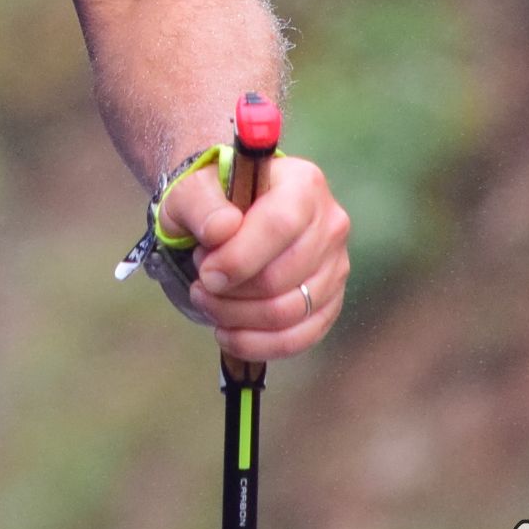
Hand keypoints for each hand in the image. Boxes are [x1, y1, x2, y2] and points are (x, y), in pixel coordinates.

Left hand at [158, 152, 349, 363]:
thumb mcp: (192, 191)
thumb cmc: (213, 202)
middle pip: (282, 277)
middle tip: (201, 283)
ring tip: (208, 302)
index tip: (205, 273)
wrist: (228, 217)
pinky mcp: (330, 302)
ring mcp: (335, 266)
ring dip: (237, 318)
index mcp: (303, 185)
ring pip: (290, 312)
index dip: (239, 258)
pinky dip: (257, 343)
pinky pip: (300, 338)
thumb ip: (200, 205)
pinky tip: (227, 332)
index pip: (280, 226)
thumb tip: (221, 231)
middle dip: (230, 293)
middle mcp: (330, 224)